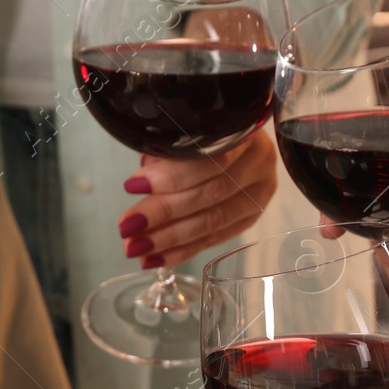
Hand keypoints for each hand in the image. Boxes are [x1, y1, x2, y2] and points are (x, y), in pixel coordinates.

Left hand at [117, 127, 276, 269]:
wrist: (230, 140)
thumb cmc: (200, 133)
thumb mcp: (182, 130)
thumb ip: (167, 151)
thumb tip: (139, 184)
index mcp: (244, 130)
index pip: (209, 159)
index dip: (170, 176)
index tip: (134, 186)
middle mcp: (258, 162)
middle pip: (210, 194)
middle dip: (163, 212)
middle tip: (129, 225)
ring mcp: (259, 193)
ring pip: (213, 221)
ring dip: (169, 238)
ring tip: (136, 246)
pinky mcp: (250, 217)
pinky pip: (215, 238)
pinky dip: (183, 250)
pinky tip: (156, 257)